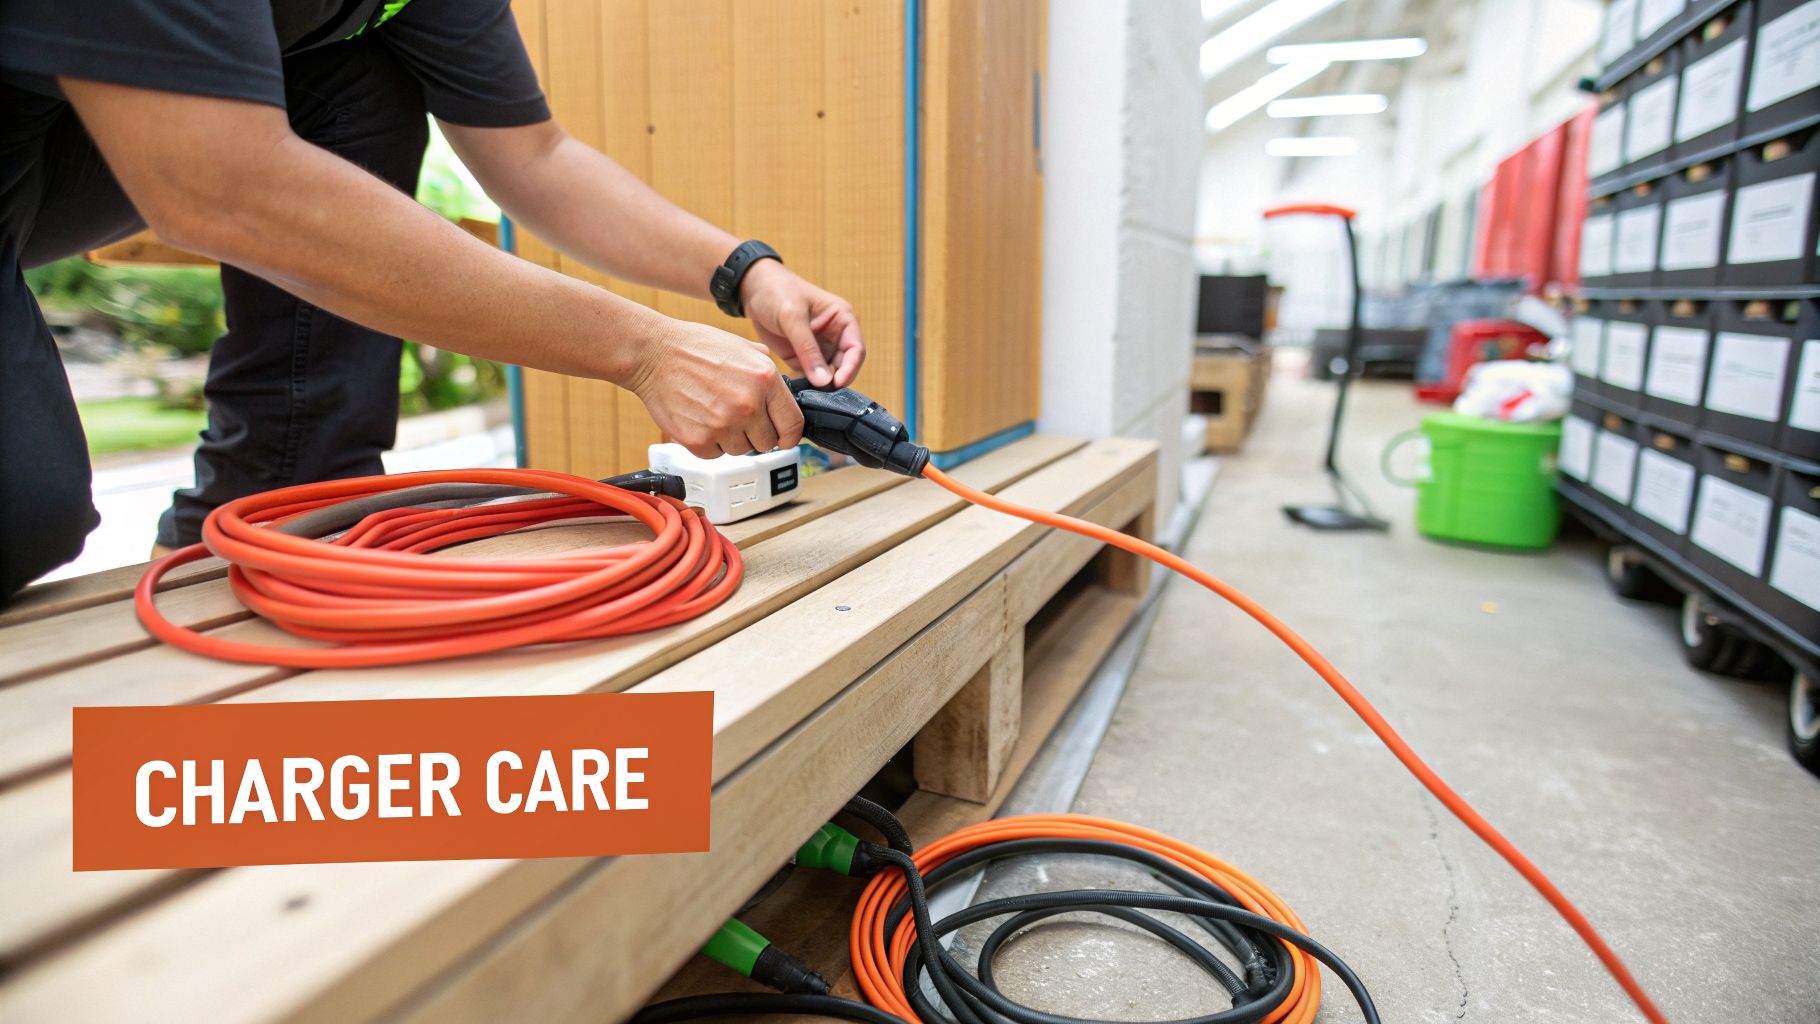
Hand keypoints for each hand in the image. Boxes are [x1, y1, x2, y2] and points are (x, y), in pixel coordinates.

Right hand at [627, 319, 803, 458]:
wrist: (653, 354)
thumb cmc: (695, 347)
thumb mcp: (743, 348)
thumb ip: (768, 371)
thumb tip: (783, 395)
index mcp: (765, 380)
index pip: (793, 425)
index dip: (789, 435)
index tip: (784, 438)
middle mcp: (748, 405)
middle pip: (767, 443)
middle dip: (756, 433)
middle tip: (738, 417)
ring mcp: (724, 425)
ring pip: (741, 450)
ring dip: (732, 438)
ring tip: (715, 412)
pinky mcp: (699, 441)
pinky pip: (716, 454)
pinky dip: (709, 442)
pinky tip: (700, 419)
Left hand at [739, 260, 864, 387]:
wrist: (752, 288)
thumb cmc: (777, 291)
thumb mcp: (792, 317)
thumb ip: (808, 349)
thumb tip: (824, 381)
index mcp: (842, 319)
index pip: (856, 349)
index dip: (851, 368)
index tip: (838, 383)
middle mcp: (835, 336)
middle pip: (844, 366)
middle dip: (835, 381)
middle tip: (821, 394)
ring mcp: (819, 349)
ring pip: (827, 375)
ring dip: (820, 386)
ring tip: (807, 394)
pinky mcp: (802, 358)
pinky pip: (809, 377)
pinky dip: (805, 385)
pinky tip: (795, 390)